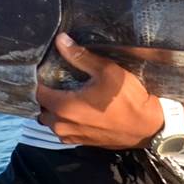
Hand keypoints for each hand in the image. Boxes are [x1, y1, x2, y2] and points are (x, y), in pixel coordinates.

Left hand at [35, 33, 164, 147]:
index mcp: (64, 107)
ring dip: (55, 110)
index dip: (39, 80)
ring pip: (51, 121)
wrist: (147, 127)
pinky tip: (79, 110)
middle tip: (57, 83)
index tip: (47, 71)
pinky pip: (63, 130)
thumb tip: (61, 40)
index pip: (37, 92)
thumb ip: (81, 57)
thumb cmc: (128, 99)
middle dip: (46, 96)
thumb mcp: (107, 71)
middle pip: (41, 108)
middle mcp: (61, 125)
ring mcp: (70, 136)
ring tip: (67, 96)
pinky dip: (65, 120)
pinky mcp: (80, 142)